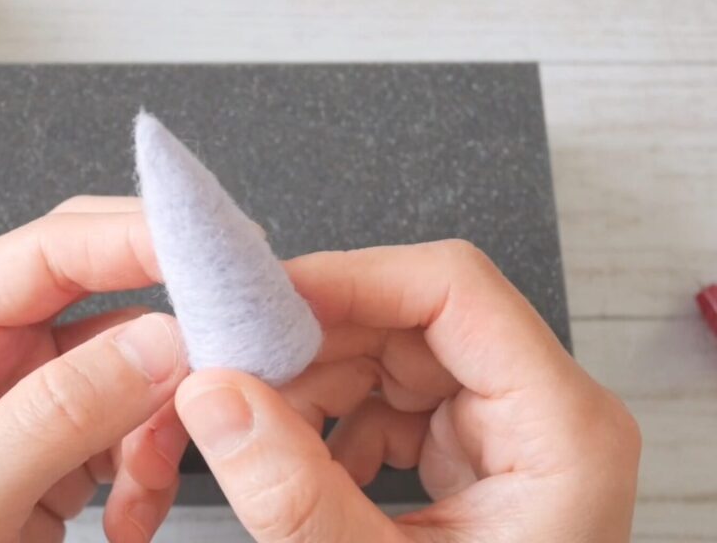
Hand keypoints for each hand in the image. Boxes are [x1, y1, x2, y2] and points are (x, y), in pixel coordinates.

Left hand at [0, 197, 189, 541]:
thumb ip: (54, 417)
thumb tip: (158, 345)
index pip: (45, 252)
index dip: (133, 237)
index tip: (209, 249)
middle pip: (107, 296)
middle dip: (167, 335)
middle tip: (222, 357)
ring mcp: (33, 396)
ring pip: (140, 367)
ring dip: (161, 425)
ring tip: (144, 487)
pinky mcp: (68, 443)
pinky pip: (143, 426)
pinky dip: (154, 470)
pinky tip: (130, 517)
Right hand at [174, 240, 640, 542]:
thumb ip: (297, 495)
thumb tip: (215, 399)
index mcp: (560, 428)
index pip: (453, 289)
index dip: (350, 280)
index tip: (261, 304)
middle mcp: (541, 409)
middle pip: (410, 317)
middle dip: (311, 342)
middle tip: (231, 371)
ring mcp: (505, 426)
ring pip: (388, 352)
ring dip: (311, 385)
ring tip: (261, 435)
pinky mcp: (469, 448)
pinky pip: (386, 398)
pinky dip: (329, 423)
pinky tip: (305, 468)